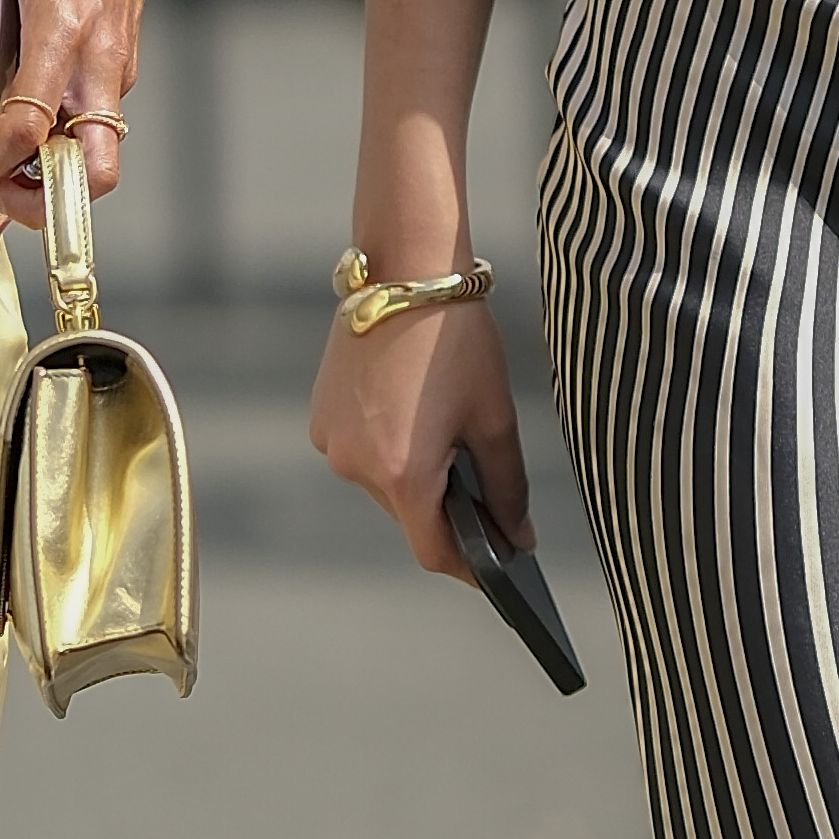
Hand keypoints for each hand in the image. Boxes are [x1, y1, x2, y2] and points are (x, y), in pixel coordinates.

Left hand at [0, 0, 154, 273]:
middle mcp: (100, 58)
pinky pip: (90, 128)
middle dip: (36, 199)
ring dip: (42, 175)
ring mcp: (116, 68)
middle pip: (90, 171)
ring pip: (92, 157)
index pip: (30, 124)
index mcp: (65, 26)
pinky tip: (15, 124)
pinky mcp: (118, 70)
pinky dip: (54, 143)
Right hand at [308, 287, 527, 581]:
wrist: (403, 272)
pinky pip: (362, 453)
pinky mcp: (321, 418)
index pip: (435, 553)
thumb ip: (507, 487)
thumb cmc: (456, 340)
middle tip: (487, 488)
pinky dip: (389, 446)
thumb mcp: (494, 417)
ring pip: (384, 485)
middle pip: (409, 517)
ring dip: (416, 475)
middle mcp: (357, 468)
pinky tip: (413, 409)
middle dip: (448, 511)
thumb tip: (517, 534)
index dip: (471, 567)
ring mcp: (333, 443)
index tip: (499, 566)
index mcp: (403, 474)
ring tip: (446, 431)